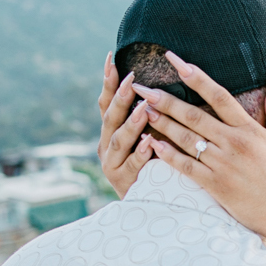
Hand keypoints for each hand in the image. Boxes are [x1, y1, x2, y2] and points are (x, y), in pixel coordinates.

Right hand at [97, 51, 152, 198]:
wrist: (150, 206)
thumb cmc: (154, 166)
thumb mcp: (149, 137)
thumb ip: (149, 115)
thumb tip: (158, 84)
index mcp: (111, 133)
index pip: (107, 103)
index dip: (108, 82)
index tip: (111, 59)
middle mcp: (107, 146)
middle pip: (111, 118)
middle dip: (121, 98)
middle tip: (132, 79)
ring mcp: (112, 165)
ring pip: (119, 141)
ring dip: (132, 124)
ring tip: (145, 109)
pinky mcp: (123, 182)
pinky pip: (132, 166)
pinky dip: (140, 154)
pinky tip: (150, 144)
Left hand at [139, 52, 265, 238]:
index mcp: (250, 130)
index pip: (218, 96)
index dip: (195, 76)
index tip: (175, 61)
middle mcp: (234, 144)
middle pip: (194, 115)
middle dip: (166, 99)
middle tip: (142, 87)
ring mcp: (223, 165)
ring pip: (186, 139)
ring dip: (162, 123)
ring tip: (142, 110)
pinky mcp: (216, 186)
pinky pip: (186, 167)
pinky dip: (167, 154)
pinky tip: (152, 143)